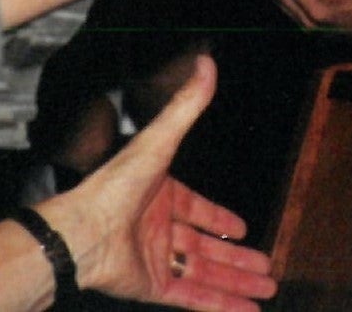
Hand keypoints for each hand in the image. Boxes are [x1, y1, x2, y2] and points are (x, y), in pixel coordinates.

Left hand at [37, 54, 276, 309]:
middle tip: (267, 268)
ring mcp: (157, 261)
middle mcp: (160, 230)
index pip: (198, 210)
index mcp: (162, 197)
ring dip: (236, 284)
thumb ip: (187, 105)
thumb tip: (206, 63)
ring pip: (204, 275)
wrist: (84, 231)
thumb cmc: (116, 183)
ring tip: (267, 291)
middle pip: (207, 249)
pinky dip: (219, 306)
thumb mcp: (160, 139)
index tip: (242, 229)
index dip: (220, 219)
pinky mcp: (151, 287)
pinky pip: (191, 298)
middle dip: (238, 260)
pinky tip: (244, 311)